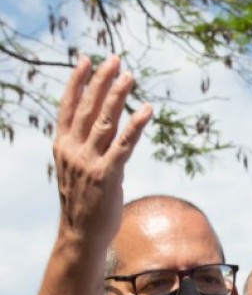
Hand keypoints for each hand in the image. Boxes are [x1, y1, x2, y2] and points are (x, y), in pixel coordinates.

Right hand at [53, 55, 151, 242]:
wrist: (80, 236)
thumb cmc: (84, 204)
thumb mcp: (78, 171)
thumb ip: (86, 149)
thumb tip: (101, 133)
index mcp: (63, 147)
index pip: (68, 107)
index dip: (77, 82)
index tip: (86, 60)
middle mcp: (73, 150)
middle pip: (87, 107)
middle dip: (101, 81)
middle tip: (115, 59)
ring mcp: (89, 162)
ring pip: (104, 121)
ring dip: (118, 96)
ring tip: (130, 75)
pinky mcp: (107, 175)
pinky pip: (124, 145)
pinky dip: (136, 125)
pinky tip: (146, 109)